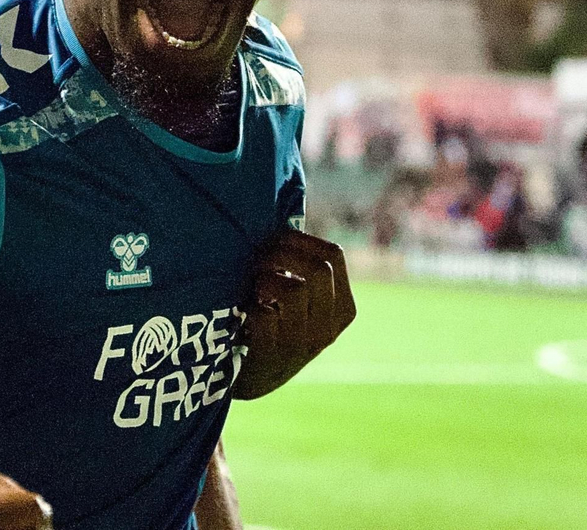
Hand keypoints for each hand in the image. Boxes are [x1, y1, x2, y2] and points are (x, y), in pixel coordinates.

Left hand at [234, 226, 355, 398]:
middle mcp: (330, 327)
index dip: (298, 240)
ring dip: (263, 280)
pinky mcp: (274, 356)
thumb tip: (281, 211)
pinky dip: (249, 306)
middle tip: (256, 262)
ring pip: (292, 289)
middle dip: (279, 255)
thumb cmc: (274, 323)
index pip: (334, 256)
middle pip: (317, 269)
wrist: (253, 377)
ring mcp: (304, 344)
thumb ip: (302, 268)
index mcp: (343, 308)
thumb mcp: (303, 300)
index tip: (272, 241)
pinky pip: (264, 315)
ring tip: (250, 286)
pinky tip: (243, 311)